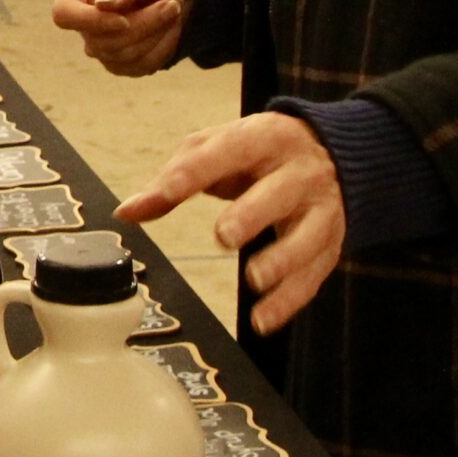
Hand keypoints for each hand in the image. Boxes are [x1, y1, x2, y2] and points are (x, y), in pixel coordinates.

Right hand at [51, 0, 196, 76]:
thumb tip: (103, 6)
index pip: (64, 13)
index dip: (91, 22)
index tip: (124, 20)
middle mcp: (82, 16)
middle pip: (99, 41)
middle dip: (142, 26)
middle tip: (173, 2)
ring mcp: (99, 41)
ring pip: (119, 58)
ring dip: (156, 35)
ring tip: (174, 7)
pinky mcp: (121, 59)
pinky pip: (138, 67)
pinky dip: (163, 49)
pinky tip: (172, 26)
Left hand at [116, 114, 343, 333]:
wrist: (330, 152)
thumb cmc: (256, 153)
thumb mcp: (215, 150)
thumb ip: (172, 180)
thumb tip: (127, 213)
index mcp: (265, 137)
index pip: (230, 149)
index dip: (199, 170)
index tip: (170, 192)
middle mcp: (299, 171)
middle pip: (279, 191)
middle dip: (252, 213)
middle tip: (224, 236)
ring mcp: (320, 207)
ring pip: (308, 235)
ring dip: (283, 259)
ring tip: (254, 278)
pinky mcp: (331, 242)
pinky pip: (314, 274)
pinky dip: (289, 300)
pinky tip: (263, 320)